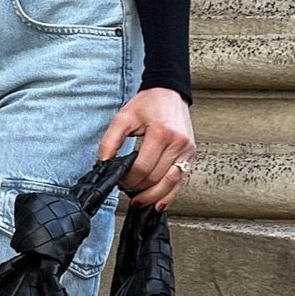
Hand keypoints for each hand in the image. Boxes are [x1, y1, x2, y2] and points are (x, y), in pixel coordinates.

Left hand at [98, 88, 195, 209]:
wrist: (170, 92)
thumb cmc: (149, 103)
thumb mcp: (123, 117)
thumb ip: (110, 141)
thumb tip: (103, 163)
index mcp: (162, 133)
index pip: (143, 168)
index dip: (128, 179)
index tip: (120, 180)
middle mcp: (178, 143)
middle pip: (156, 179)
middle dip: (138, 189)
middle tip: (126, 189)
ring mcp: (187, 151)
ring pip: (170, 184)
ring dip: (153, 197)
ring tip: (139, 202)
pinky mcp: (190, 156)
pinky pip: (180, 182)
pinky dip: (168, 195)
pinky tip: (157, 202)